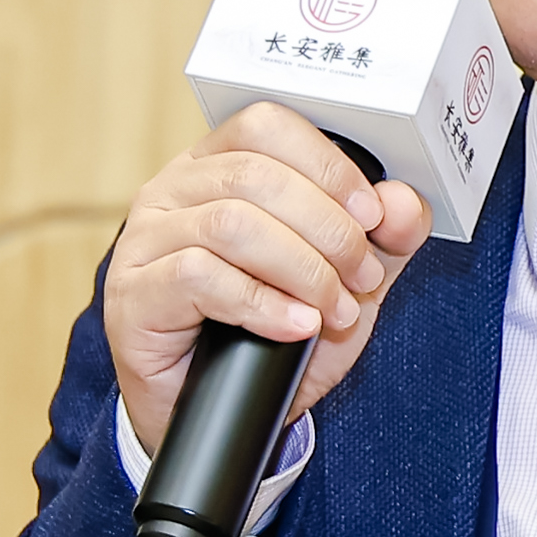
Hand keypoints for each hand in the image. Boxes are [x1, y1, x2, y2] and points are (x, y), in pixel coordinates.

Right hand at [105, 103, 433, 455]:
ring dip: (301, 269)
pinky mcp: (133, 293)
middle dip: (327, 229)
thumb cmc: (273, 332)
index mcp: (218, 165)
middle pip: (255, 176)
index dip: (326, 164)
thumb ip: (383, 238)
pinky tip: (297, 327)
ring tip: (334, 309)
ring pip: (231, 223)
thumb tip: (403, 202)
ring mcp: (144, 239)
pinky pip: (198, 277)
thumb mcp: (346, 280)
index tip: (371, 214)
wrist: (223, 411)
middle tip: (362, 276)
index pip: (266, 125)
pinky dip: (262, 303)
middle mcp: (173, 190)